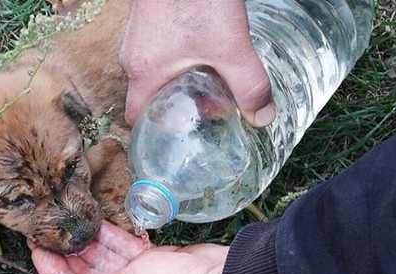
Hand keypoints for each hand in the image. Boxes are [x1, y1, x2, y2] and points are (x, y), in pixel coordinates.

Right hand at [120, 0, 274, 126]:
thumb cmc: (196, 0)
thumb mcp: (230, 48)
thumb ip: (249, 85)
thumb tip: (262, 118)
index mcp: (143, 72)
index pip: (136, 117)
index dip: (155, 132)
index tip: (179, 137)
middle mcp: (133, 56)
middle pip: (150, 94)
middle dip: (178, 105)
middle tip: (209, 108)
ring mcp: (139, 36)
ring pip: (156, 71)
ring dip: (180, 79)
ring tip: (212, 78)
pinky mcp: (150, 19)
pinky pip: (159, 50)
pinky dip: (178, 57)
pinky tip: (205, 48)